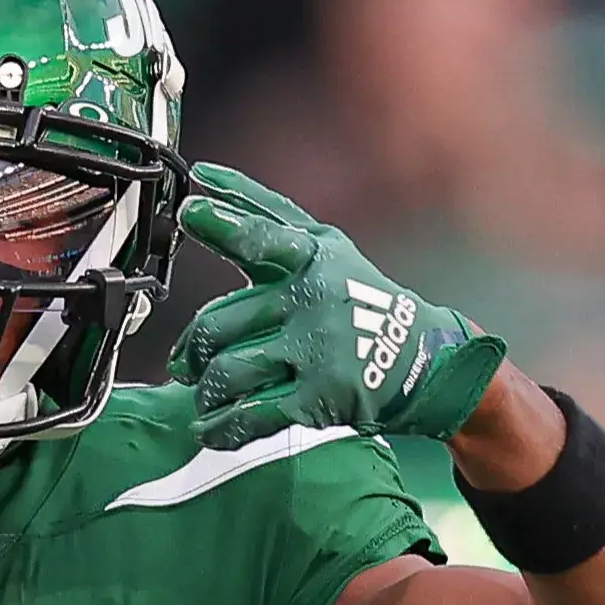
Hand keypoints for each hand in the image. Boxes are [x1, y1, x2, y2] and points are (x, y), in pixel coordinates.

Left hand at [168, 163, 504, 449]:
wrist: (419, 359)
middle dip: (193, 349)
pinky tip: (211, 428)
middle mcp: (312, 301)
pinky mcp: (318, 398)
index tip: (191, 211)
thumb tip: (202, 176)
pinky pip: (252, 415)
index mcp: (310, 259)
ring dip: (206, 390)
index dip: (223, 224)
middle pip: (221, 325)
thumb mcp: (321, 244)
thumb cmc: (355, 294)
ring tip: (204, 393)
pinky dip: (223, 427)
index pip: (262, 238)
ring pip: (229, 372)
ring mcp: (316, 351)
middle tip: (185, 362)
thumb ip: (259, 212)